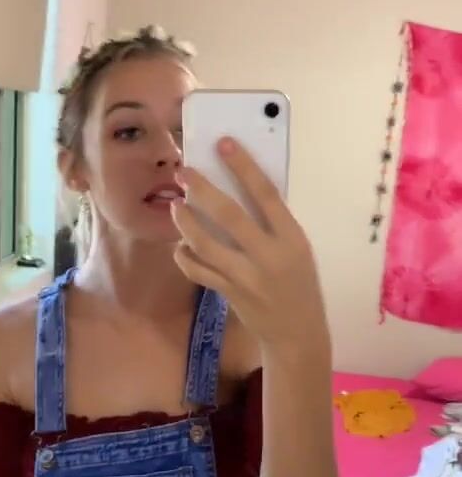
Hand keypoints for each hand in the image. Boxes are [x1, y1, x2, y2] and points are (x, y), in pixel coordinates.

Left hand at [171, 138, 329, 353]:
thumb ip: (273, 223)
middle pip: (229, 215)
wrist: (297, 333)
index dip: (244, 166)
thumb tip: (239, 188)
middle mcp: (268, 256)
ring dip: (185, 221)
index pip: (266, 194)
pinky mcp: (228, 293)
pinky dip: (185, 255)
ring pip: (205, 243)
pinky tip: (181, 245)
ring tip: (176, 205)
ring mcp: (246, 277)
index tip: (223, 143)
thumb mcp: (298, 249)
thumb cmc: (299, 282)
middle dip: (202, 189)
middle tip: (183, 172)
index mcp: (292, 238)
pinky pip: (198, 270)